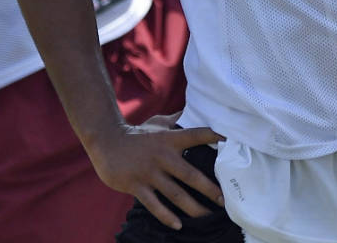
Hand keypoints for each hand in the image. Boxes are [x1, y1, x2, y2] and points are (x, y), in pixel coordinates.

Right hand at [84, 114, 224, 230]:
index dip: (212, 137)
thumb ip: (175, 121)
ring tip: (207, 216)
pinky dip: (166, 216)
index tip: (230, 142)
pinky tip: (178, 225)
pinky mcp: (136, 186)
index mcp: (169, 140)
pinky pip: (154, 204)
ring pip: (175, 194)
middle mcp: (162, 156)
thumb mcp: (157, 123)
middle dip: (209, 189)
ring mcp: (149, 173)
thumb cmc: (136, 133)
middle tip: (223, 200)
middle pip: (190, 175)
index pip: (195, 136)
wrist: (106, 140)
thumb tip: (193, 112)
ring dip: (193, 207)